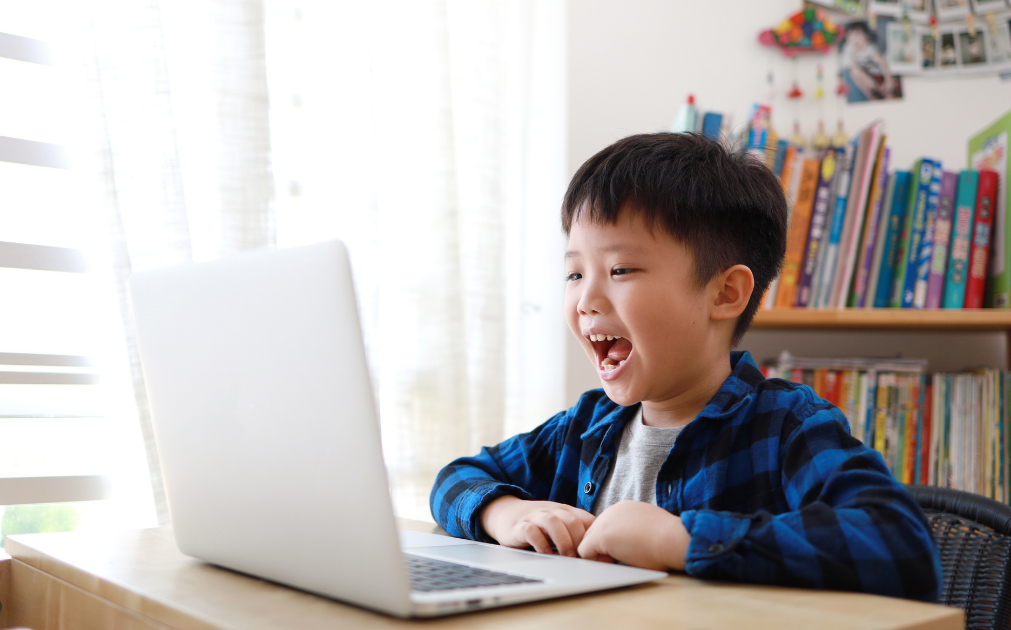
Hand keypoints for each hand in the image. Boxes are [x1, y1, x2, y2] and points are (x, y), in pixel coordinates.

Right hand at [480, 496, 595, 556]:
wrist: (504, 513)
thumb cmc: (537, 523)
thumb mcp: (558, 523)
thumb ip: (574, 532)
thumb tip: (598, 553)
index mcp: (564, 511)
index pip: (586, 519)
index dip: (594, 537)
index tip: (597, 554)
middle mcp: (551, 511)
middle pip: (572, 520)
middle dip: (580, 540)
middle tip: (583, 558)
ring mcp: (535, 517)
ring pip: (553, 522)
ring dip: (563, 541)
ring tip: (567, 556)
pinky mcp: (520, 526)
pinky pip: (531, 531)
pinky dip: (540, 543)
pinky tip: (545, 553)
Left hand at [577, 500, 689, 570]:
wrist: (674, 538)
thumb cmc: (668, 539)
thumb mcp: (647, 527)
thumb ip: (632, 530)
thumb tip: (626, 542)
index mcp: (624, 508)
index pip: (606, 526)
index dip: (612, 542)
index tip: (626, 550)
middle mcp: (612, 510)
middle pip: (593, 532)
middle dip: (602, 548)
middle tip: (621, 558)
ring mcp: (605, 522)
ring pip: (588, 542)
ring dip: (600, 554)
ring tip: (620, 560)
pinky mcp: (601, 536)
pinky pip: (585, 552)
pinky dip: (595, 561)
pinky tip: (613, 563)